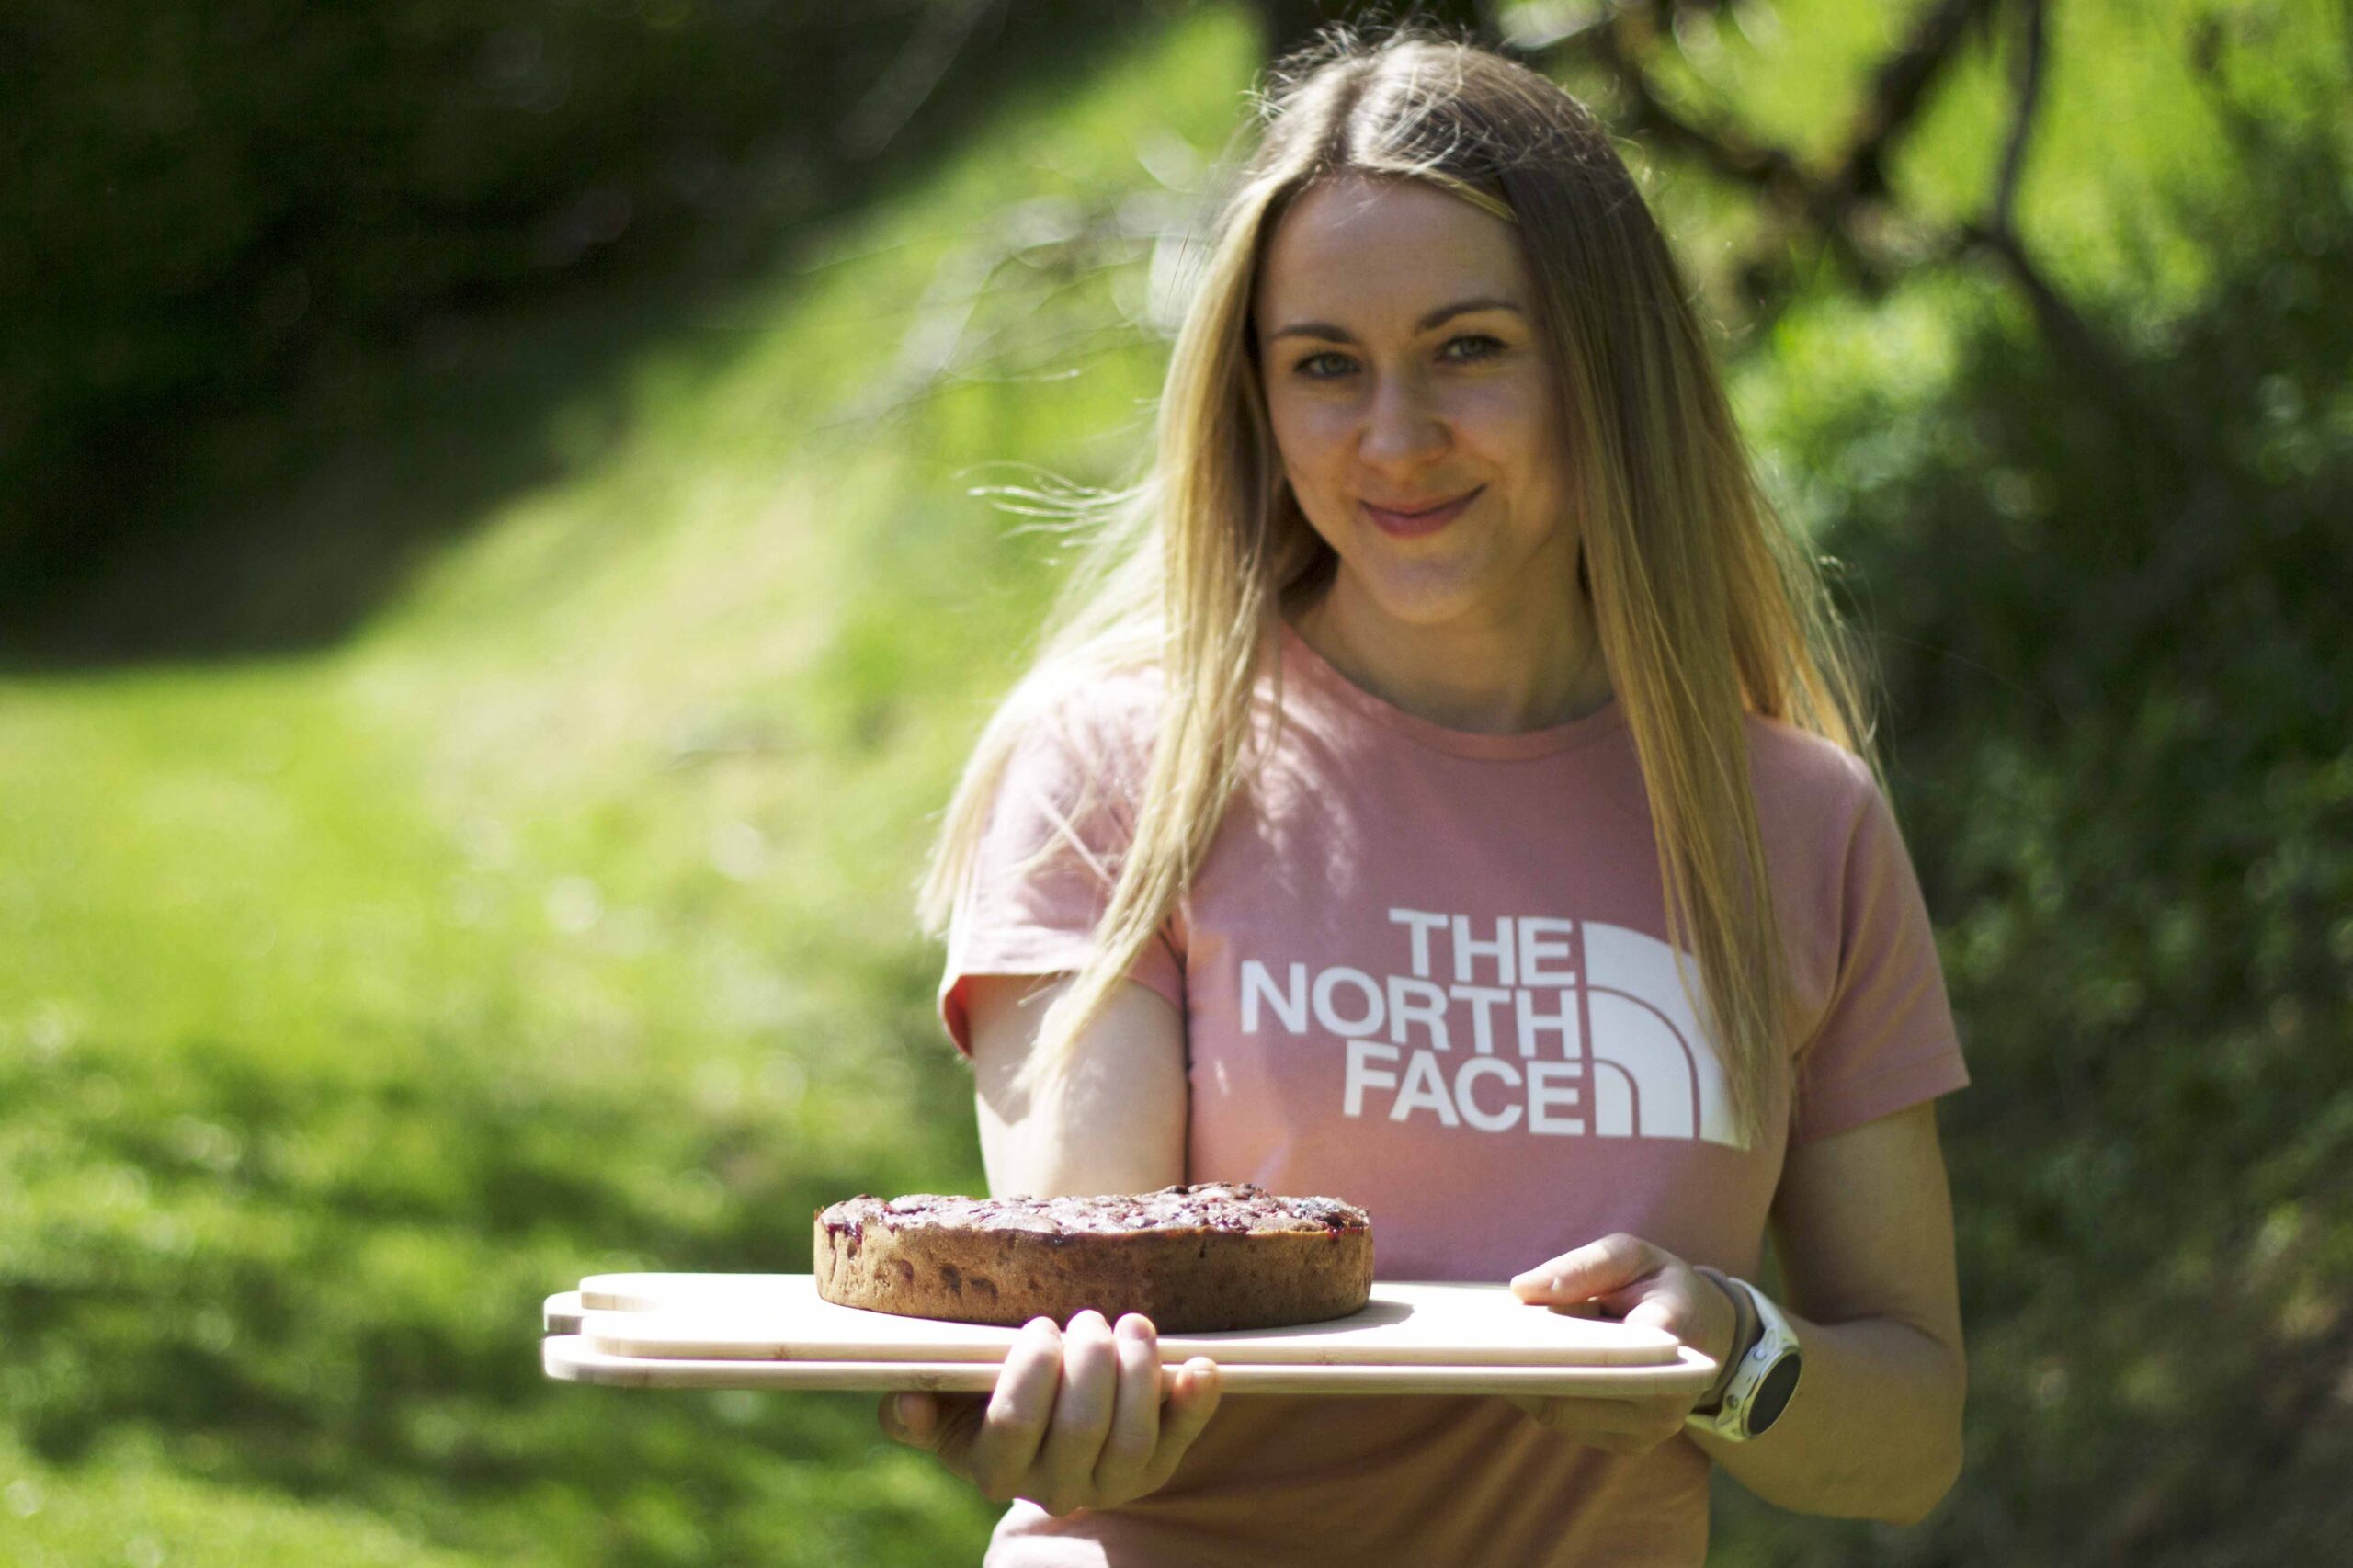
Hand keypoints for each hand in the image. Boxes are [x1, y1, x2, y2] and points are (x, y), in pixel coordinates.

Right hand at [876, 1309, 1221, 1517]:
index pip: (1014, 1427)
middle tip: (1087, 1318)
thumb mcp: (945, 1406)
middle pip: (1081, 1428)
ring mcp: (1110, 1484)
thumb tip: (907, 1402)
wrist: (1047, 1429)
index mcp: (995, 1468)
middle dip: (1089, 1360)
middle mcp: (1055, 1488)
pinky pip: (1183, 1441)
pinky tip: (1200, 1365)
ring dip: (1138, 1371)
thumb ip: (914, 1409)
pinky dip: (1195, 1402)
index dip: (1031, 1373)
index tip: (1039, 1326)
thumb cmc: (985, 1401)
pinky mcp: (1157, 1470)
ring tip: (1131, 1323)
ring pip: (1133, 1439)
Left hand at [1504, 1233, 1739, 1454]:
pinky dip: (1541, 1397)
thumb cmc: (1663, 1287)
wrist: (1710, 1334)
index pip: (1601, 1352)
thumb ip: (1583, 1265)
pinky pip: (1570, 1423)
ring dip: (1525, 1385)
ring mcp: (1648, 1429)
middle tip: (1475, 1344)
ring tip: (1491, 1352)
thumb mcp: (1633, 1255)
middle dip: (1521, 1369)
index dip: (1546, 1348)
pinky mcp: (1630, 1444)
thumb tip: (1523, 1290)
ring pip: (1562, 1414)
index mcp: (1671, 1339)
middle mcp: (1664, 1397)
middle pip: (1570, 1394)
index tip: (1499, 1334)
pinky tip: (1520, 1368)